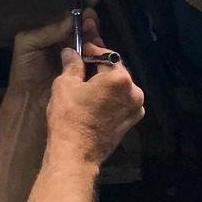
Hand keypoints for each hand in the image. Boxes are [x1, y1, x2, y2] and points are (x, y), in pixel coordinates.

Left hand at [9, 0, 102, 100]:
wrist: (29, 101)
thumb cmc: (25, 72)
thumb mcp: (27, 44)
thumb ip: (47, 30)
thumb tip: (70, 19)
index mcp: (53, 34)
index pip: (69, 16)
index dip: (82, 5)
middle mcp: (67, 42)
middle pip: (84, 25)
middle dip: (90, 18)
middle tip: (91, 17)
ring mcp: (78, 56)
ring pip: (92, 39)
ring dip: (94, 32)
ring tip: (92, 29)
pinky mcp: (87, 70)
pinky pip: (97, 56)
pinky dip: (99, 49)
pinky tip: (97, 46)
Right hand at [46, 47, 145, 165]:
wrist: (76, 153)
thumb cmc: (69, 118)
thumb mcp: (65, 85)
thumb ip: (72, 64)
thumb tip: (71, 52)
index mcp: (120, 78)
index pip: (107, 55)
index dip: (92, 50)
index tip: (82, 48)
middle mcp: (134, 91)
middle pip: (116, 71)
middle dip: (100, 66)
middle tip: (83, 63)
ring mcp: (136, 107)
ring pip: (120, 87)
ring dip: (106, 82)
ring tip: (86, 83)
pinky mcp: (132, 120)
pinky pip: (122, 101)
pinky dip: (111, 97)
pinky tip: (95, 100)